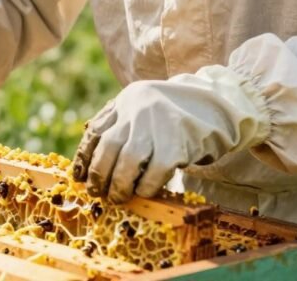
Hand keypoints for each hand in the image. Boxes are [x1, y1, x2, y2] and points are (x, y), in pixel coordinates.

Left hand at [72, 65, 269, 202]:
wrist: (217, 106)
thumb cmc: (175, 114)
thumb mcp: (143, 107)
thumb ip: (119, 122)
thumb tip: (90, 158)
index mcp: (128, 99)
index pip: (96, 130)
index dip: (84, 156)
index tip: (79, 176)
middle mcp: (140, 108)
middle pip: (108, 145)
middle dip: (99, 173)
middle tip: (97, 192)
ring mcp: (159, 125)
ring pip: (128, 160)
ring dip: (119, 184)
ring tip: (118, 197)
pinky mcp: (178, 143)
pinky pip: (155, 172)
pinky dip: (145, 186)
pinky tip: (143, 192)